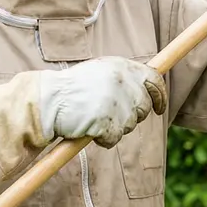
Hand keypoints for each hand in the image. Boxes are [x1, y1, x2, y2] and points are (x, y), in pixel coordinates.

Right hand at [39, 57, 167, 148]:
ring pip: (129, 125)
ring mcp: (115, 102)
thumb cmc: (72, 89)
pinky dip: (103, 139)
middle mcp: (122, 82)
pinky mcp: (106, 122)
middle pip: (143, 107)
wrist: (46, 101)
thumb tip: (148, 89)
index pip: (155, 79)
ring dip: (115, 127)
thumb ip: (124, 77)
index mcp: (122, 67)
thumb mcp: (100, 71)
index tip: (160, 109)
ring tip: (93, 118)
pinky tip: (87, 129)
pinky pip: (114, 139)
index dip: (160, 96)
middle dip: (132, 116)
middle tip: (110, 116)